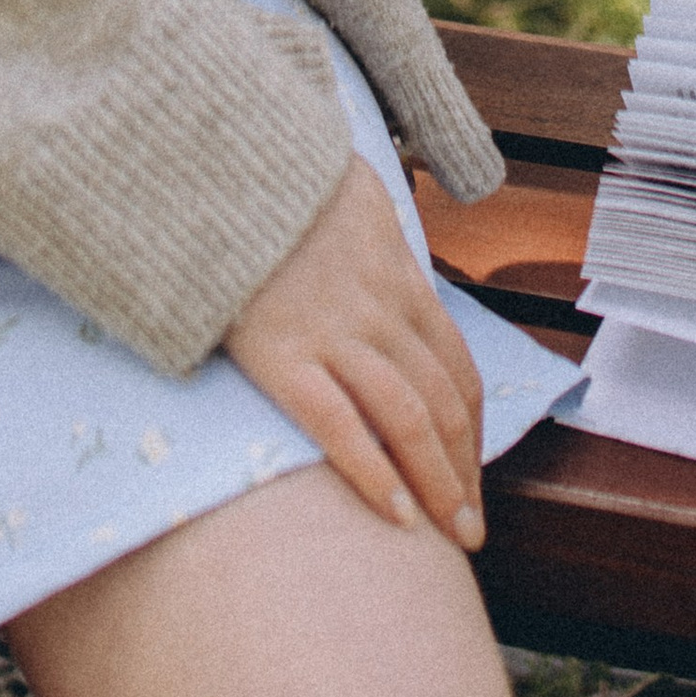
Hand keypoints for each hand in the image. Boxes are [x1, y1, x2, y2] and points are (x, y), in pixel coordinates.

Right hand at [223, 160, 486, 547]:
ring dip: (437, 484)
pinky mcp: (281, 353)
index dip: (474, 427)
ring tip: (447, 535)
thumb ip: (375, 234)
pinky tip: (395, 516)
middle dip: (464, 472)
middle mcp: (378, 309)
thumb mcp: (353, 192)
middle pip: (443, 401)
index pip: (457, 365)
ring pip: (408, 419)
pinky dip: (374, 474)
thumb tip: (384, 252)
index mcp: (398, 275)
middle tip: (470, 529)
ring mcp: (332, 332)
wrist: (221, 162)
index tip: (473, 470)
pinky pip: (339, 424)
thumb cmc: (282, 178)